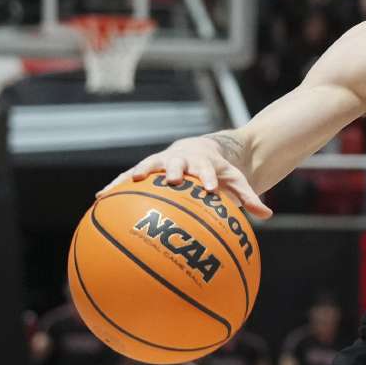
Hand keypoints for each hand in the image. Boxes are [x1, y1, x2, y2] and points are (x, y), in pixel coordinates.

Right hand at [98, 138, 272, 218]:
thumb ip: (248, 198)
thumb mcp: (235, 182)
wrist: (201, 149)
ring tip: (121, 186)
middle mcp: (181, 160)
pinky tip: (99, 199)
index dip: (207, 177)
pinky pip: (128, 178)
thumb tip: (267, 215)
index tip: (208, 189)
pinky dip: (115, 186)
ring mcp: (162, 163)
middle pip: (176, 163)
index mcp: (203, 163)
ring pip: (146, 167)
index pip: (207, 169)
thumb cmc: (219, 171)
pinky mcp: (147, 169)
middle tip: (171, 180)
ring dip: (135, 176)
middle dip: (174, 170)